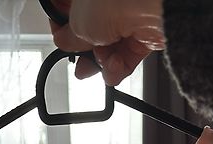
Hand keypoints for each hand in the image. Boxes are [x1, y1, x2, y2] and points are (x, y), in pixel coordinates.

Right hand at [50, 0, 164, 85]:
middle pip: (89, 34)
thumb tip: (64, 43)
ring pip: (107, 50)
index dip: (62, 26)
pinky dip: (119, 68)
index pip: (68, 9)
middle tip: (82, 61)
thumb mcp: (79, 22)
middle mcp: (108, 4)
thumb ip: (68, 36)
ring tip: (104, 63)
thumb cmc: (115, 1)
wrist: (152, 6)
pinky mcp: (143, 35)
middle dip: (85, 53)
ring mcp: (126, 18)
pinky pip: (126, 59)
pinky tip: (116, 66)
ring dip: (102, 64)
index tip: (60, 38)